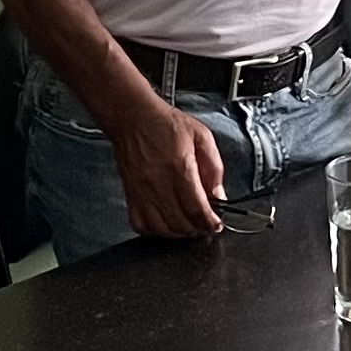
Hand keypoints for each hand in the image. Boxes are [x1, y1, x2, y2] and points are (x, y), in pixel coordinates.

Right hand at [107, 96, 227, 237]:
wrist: (133, 117)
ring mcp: (142, 192)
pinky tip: (166, 223)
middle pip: (181, 224)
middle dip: (198, 230)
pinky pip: (141, 225)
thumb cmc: (165, 124)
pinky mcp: (131, 195)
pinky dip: (155, 231)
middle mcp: (159, 183)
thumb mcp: (202, 137)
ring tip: (189, 225)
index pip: (197, 209)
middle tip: (205, 225)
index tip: (216, 224)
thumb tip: (219, 195)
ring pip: (162, 229)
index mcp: (180, 168)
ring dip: (179, 233)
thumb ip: (214, 167)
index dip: (210, 223)